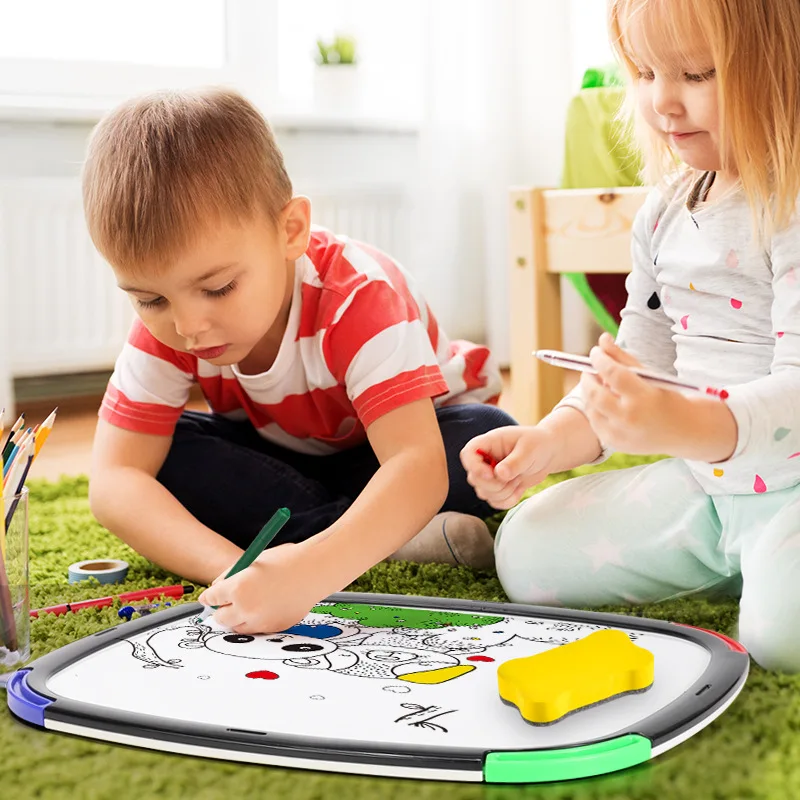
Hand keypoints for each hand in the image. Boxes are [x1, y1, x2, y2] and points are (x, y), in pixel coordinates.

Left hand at [197, 542, 321, 633]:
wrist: (315, 571)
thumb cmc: (285, 560)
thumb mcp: (253, 561)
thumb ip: (231, 575)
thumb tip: (217, 588)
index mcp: (238, 588)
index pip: (212, 598)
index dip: (210, 596)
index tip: (211, 596)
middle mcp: (246, 608)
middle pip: (221, 618)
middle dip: (222, 609)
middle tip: (228, 601)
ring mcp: (261, 621)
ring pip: (237, 627)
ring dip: (238, 617)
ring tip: (250, 602)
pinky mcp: (274, 628)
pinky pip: (257, 629)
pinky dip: (256, 621)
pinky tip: (267, 606)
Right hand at [460, 425, 558, 509]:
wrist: (548, 454)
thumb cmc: (538, 444)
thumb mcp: (529, 449)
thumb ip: (515, 462)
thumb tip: (499, 474)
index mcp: (487, 443)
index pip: (468, 454)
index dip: (475, 467)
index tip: (492, 474)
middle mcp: (484, 460)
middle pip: (474, 479)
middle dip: (496, 485)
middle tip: (516, 477)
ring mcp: (488, 475)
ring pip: (484, 493)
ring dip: (504, 492)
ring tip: (519, 480)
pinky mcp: (496, 488)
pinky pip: (494, 502)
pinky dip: (508, 500)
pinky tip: (519, 489)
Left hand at [581, 333, 685, 454]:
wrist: (686, 431)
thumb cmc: (667, 396)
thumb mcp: (650, 375)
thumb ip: (623, 357)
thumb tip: (602, 339)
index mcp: (643, 397)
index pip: (613, 373)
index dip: (600, 360)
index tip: (595, 352)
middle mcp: (630, 418)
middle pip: (595, 393)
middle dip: (588, 377)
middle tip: (590, 369)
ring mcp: (621, 434)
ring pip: (591, 408)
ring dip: (589, 393)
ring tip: (598, 384)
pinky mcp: (616, 444)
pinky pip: (595, 423)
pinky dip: (594, 409)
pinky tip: (602, 401)